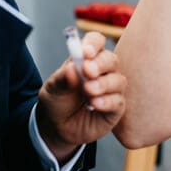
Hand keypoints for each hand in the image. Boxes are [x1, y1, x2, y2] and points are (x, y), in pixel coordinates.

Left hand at [36, 31, 125, 159]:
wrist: (57, 128)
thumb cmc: (57, 102)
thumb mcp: (52, 89)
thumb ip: (62, 79)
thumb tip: (72, 68)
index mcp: (86, 59)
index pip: (96, 42)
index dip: (94, 44)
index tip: (85, 52)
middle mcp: (102, 71)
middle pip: (111, 59)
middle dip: (100, 64)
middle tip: (87, 70)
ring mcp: (111, 89)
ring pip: (118, 80)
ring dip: (103, 84)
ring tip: (88, 91)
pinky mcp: (115, 107)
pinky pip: (118, 101)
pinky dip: (106, 101)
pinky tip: (94, 104)